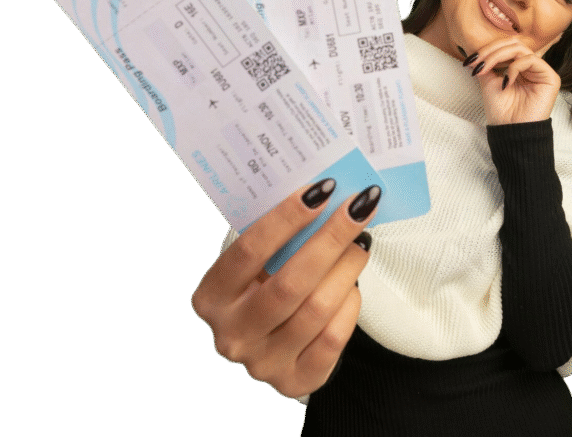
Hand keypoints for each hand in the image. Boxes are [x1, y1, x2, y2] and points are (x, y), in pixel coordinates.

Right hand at [190, 180, 379, 397]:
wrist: (270, 345)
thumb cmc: (264, 288)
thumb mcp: (256, 266)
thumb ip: (277, 239)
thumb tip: (323, 192)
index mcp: (211, 297)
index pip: (248, 250)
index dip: (287, 217)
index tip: (322, 189)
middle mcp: (231, 334)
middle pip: (289, 282)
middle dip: (330, 239)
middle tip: (359, 208)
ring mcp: (261, 363)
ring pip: (317, 309)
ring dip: (347, 269)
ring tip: (360, 242)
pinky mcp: (294, 382)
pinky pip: (333, 338)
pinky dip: (349, 305)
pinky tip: (353, 284)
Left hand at [460, 37, 561, 124]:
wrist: (511, 131)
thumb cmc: (502, 112)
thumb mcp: (488, 83)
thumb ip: (486, 65)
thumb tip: (475, 51)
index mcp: (518, 68)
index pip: (506, 47)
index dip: (487, 49)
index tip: (470, 61)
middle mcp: (531, 67)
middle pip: (513, 43)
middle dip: (491, 50)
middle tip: (477, 62)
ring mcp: (541, 71)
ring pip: (520, 49)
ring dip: (498, 56)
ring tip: (485, 69)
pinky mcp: (550, 77)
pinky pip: (531, 60)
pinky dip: (514, 67)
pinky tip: (506, 81)